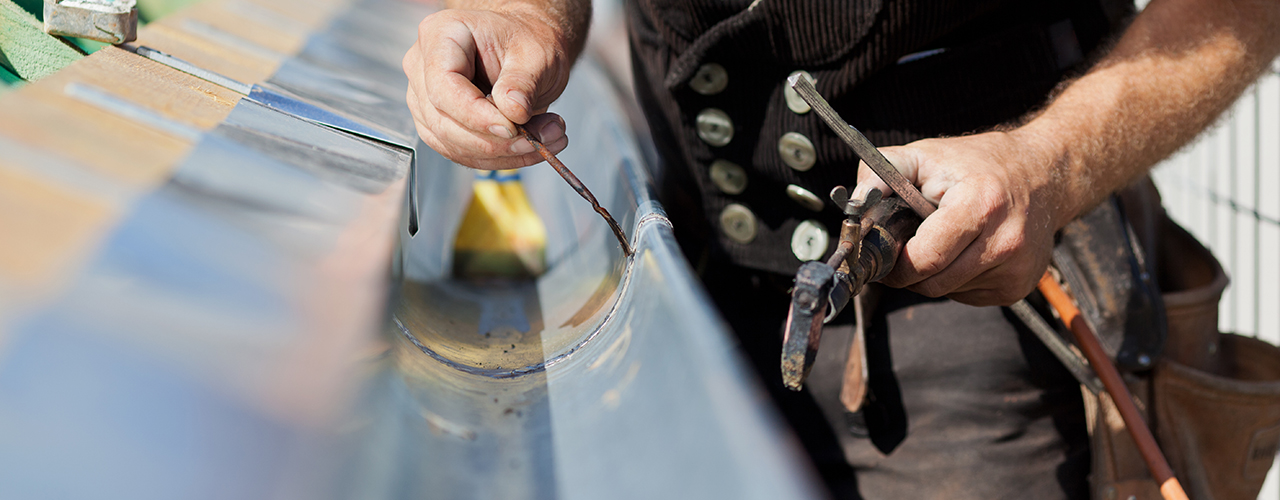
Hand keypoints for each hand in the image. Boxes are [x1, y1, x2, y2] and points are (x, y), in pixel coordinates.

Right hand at [403, 8, 571, 168]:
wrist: (527, 46)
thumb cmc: (527, 39)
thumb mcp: (536, 53)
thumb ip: (522, 82)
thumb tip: (513, 113)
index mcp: (442, 34)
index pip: (444, 86)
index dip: (475, 115)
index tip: (513, 128)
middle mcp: (423, 66)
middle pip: (444, 121)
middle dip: (495, 140)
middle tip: (542, 139)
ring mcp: (425, 98)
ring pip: (452, 144)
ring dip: (501, 153)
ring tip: (547, 140)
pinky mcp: (437, 124)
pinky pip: (462, 152)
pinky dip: (499, 157)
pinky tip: (531, 148)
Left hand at [854, 131, 1067, 305]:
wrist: (1043, 175)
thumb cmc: (978, 164)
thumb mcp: (927, 154)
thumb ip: (882, 172)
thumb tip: (855, 203)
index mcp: (981, 205)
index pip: (925, 259)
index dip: (895, 263)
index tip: (884, 252)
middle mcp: (1005, 241)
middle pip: (933, 284)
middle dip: (908, 272)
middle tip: (902, 250)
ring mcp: (1017, 269)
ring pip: (947, 293)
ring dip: (932, 276)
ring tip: (940, 242)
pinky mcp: (1019, 287)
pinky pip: (967, 296)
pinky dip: (955, 280)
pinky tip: (964, 251)